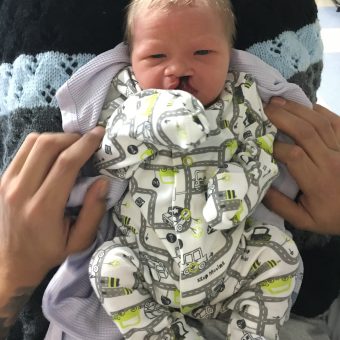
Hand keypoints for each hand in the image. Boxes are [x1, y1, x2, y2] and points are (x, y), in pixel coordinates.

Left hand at [0, 127, 107, 288]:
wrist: (11, 262)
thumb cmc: (49, 252)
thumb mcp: (79, 241)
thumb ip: (93, 211)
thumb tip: (103, 181)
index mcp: (43, 208)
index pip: (65, 164)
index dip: (85, 144)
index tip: (99, 134)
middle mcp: (21, 191)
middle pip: (47, 145)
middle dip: (72, 137)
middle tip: (87, 141)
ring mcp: (7, 183)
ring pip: (33, 142)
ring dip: (57, 138)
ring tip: (72, 146)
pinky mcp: (2, 179)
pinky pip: (24, 150)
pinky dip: (43, 144)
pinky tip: (55, 154)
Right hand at [263, 98, 339, 234]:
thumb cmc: (331, 216)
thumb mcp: (304, 220)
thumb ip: (280, 206)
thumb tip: (258, 185)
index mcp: (318, 183)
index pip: (294, 156)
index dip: (275, 146)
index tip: (260, 142)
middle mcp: (331, 162)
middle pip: (306, 133)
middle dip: (283, 117)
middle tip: (264, 108)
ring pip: (319, 123)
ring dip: (297, 109)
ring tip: (278, 101)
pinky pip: (335, 121)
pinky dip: (318, 110)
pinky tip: (303, 105)